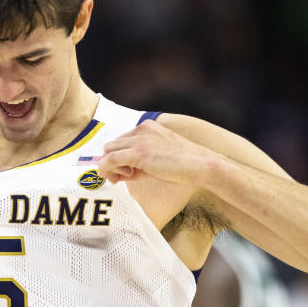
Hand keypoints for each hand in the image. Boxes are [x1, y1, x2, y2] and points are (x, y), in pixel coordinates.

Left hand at [97, 119, 213, 184]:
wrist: (200, 165)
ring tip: (123, 178)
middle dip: (112, 162)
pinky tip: (116, 179)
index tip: (125, 171)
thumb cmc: (184, 164)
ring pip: (109, 151)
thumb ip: (139, 161)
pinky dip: (107, 169)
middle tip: (121, 177)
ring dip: (110, 166)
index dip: (120, 157)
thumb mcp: (158, 158)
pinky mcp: (138, 153)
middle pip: (112, 144)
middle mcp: (141, 129)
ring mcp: (139, 140)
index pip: (122, 140)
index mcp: (147, 127)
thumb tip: (120, 171)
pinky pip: (111, 159)